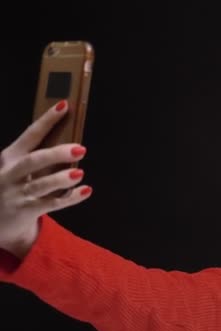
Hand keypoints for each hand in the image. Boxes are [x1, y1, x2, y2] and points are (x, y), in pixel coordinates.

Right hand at [0, 100, 91, 257]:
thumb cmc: (13, 185)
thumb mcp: (18, 167)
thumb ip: (39, 155)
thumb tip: (70, 140)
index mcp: (10, 157)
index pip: (31, 134)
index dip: (47, 120)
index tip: (64, 106)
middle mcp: (10, 174)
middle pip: (34, 161)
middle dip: (56, 154)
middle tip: (80, 149)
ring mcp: (17, 194)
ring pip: (40, 185)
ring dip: (61, 179)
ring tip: (79, 173)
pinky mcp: (25, 211)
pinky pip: (51, 204)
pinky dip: (70, 198)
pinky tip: (86, 190)